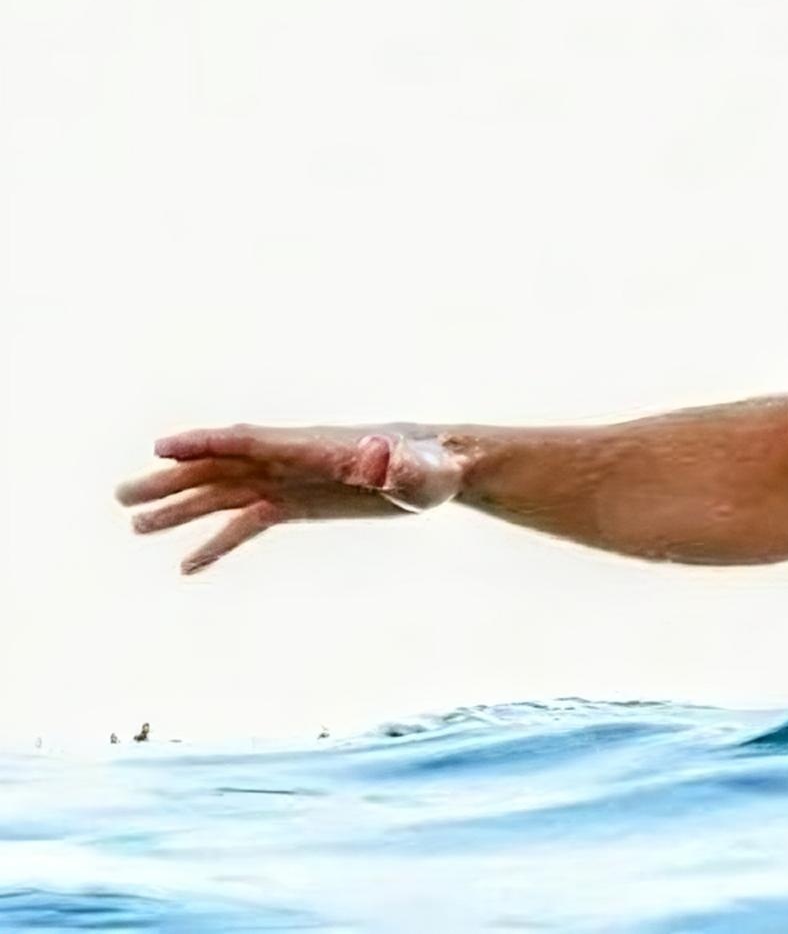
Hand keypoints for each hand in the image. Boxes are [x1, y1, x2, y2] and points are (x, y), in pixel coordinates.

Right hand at [115, 423, 464, 574]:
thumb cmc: (435, 467)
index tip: (161, 448)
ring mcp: (292, 482)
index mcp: (314, 448)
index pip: (250, 441)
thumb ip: (395, 465)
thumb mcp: (419, 471)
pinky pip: (248, 522)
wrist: (444, 469)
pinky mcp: (300, 504)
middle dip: (172, 480)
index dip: (206, 443)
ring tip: (135, 526)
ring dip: (182, 509)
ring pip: (225, 493)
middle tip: (121, 496)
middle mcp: (293, 462)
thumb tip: (375, 461)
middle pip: (222, 467)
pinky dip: (218, 542)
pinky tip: (188, 566)